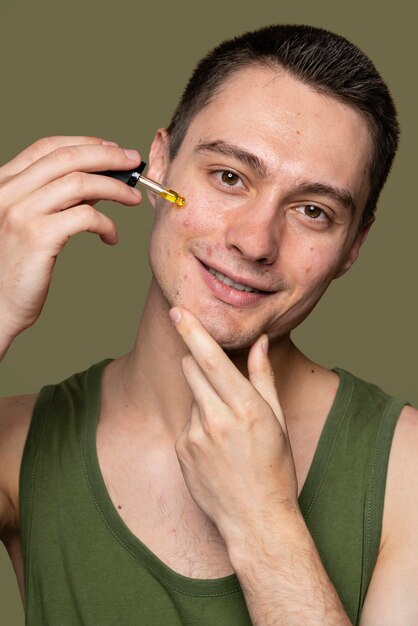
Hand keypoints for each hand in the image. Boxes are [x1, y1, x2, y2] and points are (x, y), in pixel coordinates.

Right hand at [0, 136, 141, 353]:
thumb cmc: (18, 268)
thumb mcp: (33, 223)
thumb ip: (57, 199)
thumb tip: (98, 181)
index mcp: (4, 183)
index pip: (47, 147)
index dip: (84, 143)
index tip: (112, 149)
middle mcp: (8, 192)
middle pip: (67, 158)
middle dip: (108, 156)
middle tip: (134, 162)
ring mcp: (21, 212)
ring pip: (80, 183)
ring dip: (115, 187)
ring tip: (134, 198)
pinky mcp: (38, 236)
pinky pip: (86, 217)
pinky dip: (107, 223)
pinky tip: (111, 237)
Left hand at [170, 306, 297, 548]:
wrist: (255, 519)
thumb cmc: (275, 468)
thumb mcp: (277, 420)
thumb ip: (263, 377)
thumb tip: (260, 342)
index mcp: (245, 408)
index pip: (211, 358)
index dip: (192, 331)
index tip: (178, 311)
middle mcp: (216, 419)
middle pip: (192, 369)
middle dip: (200, 363)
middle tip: (219, 381)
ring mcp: (194, 436)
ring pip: (191, 397)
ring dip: (204, 400)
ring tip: (226, 431)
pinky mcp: (181, 450)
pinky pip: (186, 422)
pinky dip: (198, 425)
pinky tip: (215, 449)